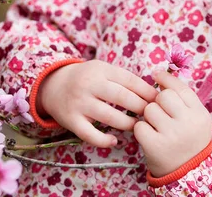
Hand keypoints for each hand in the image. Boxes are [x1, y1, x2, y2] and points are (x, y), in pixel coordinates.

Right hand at [37, 59, 157, 147]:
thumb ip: (123, 79)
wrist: (52, 85)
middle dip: (141, 107)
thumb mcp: (103, 70)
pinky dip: (103, 140)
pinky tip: (114, 141)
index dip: (147, 91)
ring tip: (137, 125)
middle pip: (122, 97)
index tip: (159, 100)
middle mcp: (89, 85)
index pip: (130, 80)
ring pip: (109, 116)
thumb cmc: (87, 78)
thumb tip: (153, 91)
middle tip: (152, 114)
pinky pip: (89, 135)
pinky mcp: (70, 121)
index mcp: (101, 70)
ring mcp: (79, 104)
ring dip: (127, 123)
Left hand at [133, 70, 211, 177]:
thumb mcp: (198, 119)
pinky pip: (139, 126)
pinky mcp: (155, 146)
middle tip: (161, 112)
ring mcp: (171, 135)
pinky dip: (141, 130)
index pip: (181, 88)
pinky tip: (149, 135)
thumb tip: (162, 77)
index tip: (157, 74)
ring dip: (149, 116)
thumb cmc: (190, 140)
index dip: (167, 79)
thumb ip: (185, 100)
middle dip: (158, 101)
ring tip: (157, 126)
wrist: (188, 172)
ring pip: (149, 109)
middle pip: (163, 96)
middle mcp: (187, 122)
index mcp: (200, 114)